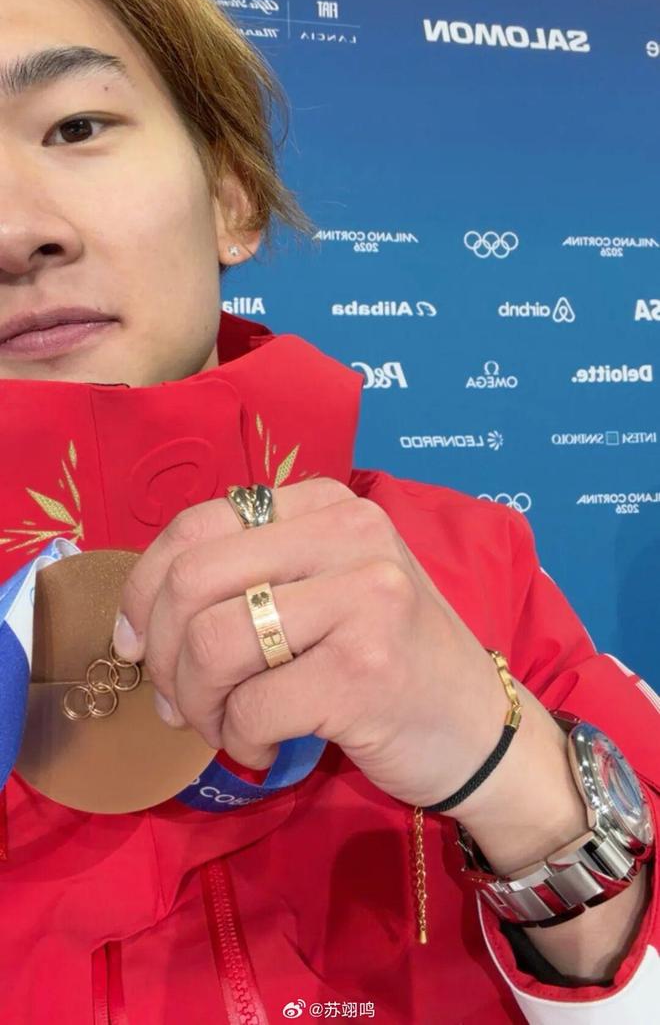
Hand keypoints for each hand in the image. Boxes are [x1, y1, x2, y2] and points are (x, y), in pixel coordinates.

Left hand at [113, 478, 513, 807]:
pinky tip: (265, 748)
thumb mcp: (328, 589)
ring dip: (197, 703)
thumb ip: (250, 577)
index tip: (133, 643)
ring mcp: (364, 597)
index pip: (197, 525)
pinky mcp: (366, 669)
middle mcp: (349, 533)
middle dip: (161, 656)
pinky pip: (252, 707)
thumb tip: (138, 620)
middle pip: (192, 582)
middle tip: (177, 702)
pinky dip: (240, 740)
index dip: (144, 588)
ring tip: (221, 727)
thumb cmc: (393, 659)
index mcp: (327, 505)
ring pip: (211, 644)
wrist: (483, 729)